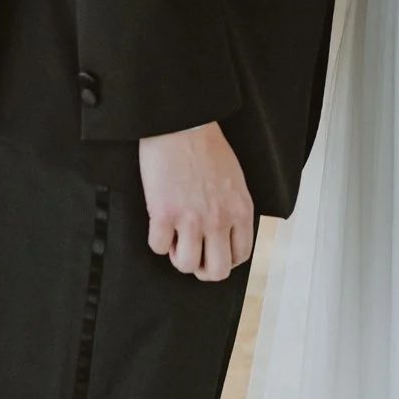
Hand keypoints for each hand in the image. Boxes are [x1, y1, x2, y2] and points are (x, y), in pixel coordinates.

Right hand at [138, 123, 254, 281]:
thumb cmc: (207, 147)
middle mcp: (219, 220)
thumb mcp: (234, 181)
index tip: (214, 253)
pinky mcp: (164, 214)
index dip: (225, 260)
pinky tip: (160, 225)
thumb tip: (225, 232)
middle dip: (203, 268)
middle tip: (194, 255)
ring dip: (178, 256)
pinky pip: (159, 248)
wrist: (182, 127)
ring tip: (175, 238)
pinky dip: (158, 241)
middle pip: (216, 271)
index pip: (240, 256)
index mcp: (240, 211)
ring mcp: (191, 220)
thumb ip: (233, 209)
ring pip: (186, 265)